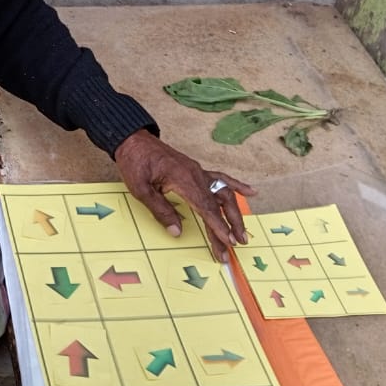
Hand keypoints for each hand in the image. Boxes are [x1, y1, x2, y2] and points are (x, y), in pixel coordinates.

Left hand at [114, 129, 254, 260]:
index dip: (218, 226)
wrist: (134, 140)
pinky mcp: (196, 170)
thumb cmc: (135, 163)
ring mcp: (198, 171)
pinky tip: (251, 192)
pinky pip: (221, 178)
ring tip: (243, 232)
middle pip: (218, 203)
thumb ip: (160, 210)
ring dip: (235, 213)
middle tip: (238, 244)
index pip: (206, 207)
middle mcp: (196, 174)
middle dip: (230, 225)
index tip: (228, 241)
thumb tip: (177, 232)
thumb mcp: (140, 189)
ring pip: (223, 192)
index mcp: (183, 179)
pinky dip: (237, 186)